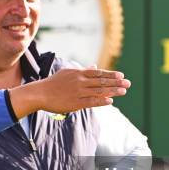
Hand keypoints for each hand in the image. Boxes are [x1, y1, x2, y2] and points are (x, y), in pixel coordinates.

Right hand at [8, 67, 130, 117]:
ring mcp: (78, 92)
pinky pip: (91, 101)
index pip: (98, 73)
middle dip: (116, 82)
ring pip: (99, 91)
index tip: (121, 76)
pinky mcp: (75, 102)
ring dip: (113, 91)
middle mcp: (80, 81)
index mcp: (78, 73)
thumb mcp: (68, 73)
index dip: (111, 75)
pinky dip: (102, 101)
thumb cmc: (54, 84)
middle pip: (101, 81)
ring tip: (123, 91)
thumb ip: (83, 71)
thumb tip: (94, 67)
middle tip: (128, 83)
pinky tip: (111, 101)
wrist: (40, 93)